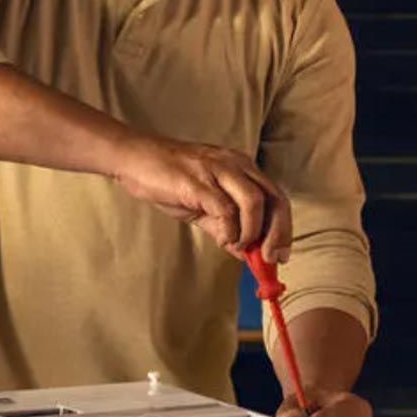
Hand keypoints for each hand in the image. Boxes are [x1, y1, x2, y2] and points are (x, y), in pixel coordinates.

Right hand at [113, 134, 291, 261]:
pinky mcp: (197, 181)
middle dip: (277, 233)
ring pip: (254, 202)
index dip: (283, 229)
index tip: (279, 256)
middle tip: (269, 259)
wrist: (134, 158)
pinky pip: (225, 209)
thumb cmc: (167, 178)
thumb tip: (244, 252)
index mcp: (241, 167)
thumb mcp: (202, 204)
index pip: (276, 198)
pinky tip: (221, 238)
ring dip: (252, 232)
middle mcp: (235, 164)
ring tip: (238, 246)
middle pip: (274, 199)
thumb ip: (223, 225)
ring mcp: (217, 170)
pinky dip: (229, 230)